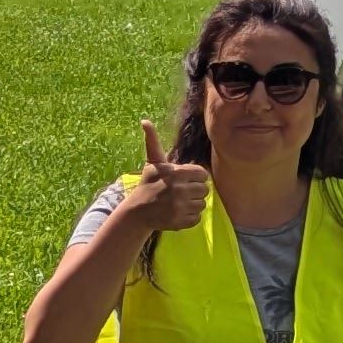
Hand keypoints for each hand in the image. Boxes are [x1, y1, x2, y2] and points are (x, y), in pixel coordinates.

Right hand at [128, 117, 208, 240]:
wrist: (137, 212)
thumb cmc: (148, 184)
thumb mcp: (152, 163)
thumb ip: (153, 142)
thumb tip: (145, 121)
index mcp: (176, 173)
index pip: (202, 174)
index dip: (195, 177)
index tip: (185, 179)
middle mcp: (180, 190)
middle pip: (204, 189)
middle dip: (195, 190)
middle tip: (183, 191)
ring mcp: (181, 207)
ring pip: (202, 204)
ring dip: (194, 203)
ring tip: (181, 202)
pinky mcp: (181, 222)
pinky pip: (198, 218)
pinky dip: (191, 216)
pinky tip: (180, 211)